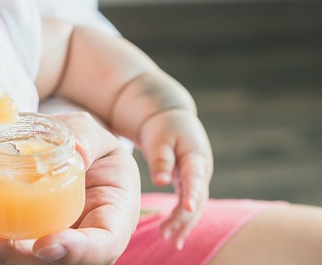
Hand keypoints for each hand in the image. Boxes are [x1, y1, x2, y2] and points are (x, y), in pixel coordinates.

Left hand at [0, 111, 140, 264]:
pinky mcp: (9, 233)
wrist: (77, 157)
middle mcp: (70, 244)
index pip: (98, 249)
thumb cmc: (95, 151)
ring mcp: (36, 243)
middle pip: (36, 262)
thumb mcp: (101, 140)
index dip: (73, 253)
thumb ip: (87, 140)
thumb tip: (76, 148)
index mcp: (106, 225)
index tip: (45, 245)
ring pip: (3, 253)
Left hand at [118, 67, 212, 248]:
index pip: (195, 177)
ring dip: (184, 224)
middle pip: (197, 198)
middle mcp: (201, 170)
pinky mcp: (190, 183)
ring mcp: (198, 177)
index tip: (186, 209)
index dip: (192, 193)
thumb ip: (161, 159)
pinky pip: (190, 204)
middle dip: (184, 218)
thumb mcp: (160, 138)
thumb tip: (161, 181)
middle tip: (168, 236)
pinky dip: (182, 219)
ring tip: (171, 241)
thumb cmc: (163, 127)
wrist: (170, 118)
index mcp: (195, 156)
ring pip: (195, 205)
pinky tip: (173, 235)